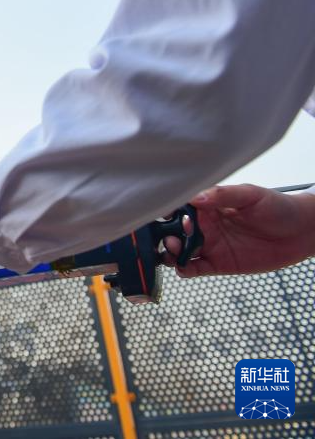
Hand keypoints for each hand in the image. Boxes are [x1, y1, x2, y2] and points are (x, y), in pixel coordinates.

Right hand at [163, 184, 314, 276]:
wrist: (301, 232)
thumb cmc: (278, 207)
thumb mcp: (251, 195)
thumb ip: (223, 195)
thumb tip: (195, 197)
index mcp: (208, 205)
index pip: (179, 207)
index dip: (167, 211)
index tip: (164, 215)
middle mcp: (205, 225)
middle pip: (173, 230)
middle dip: (165, 234)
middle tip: (171, 238)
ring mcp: (210, 245)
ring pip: (178, 250)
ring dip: (170, 252)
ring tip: (175, 251)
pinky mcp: (218, 264)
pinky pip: (194, 268)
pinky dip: (183, 269)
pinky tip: (183, 267)